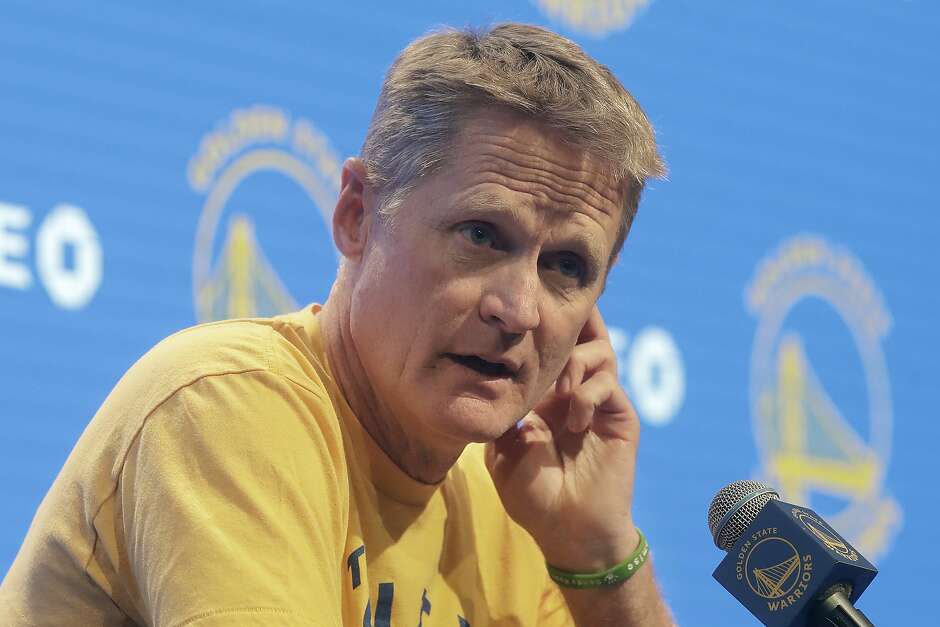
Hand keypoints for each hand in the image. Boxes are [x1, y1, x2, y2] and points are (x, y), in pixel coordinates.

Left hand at [486, 305, 640, 571]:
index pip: (549, 347)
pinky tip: (574, 419)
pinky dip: (588, 393)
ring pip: (599, 350)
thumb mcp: (503, 452)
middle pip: (583, 335)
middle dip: (573, 318)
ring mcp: (599, 402)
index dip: (544, 323)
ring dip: (576, 360)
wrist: (567, 531)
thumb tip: (495, 375)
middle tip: (555, 311)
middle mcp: (574, 391)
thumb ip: (503, 412)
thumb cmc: (532, 496)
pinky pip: (608, 384)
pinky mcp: (620, 417)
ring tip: (560, 390)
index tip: (529, 299)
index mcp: (544, 395)